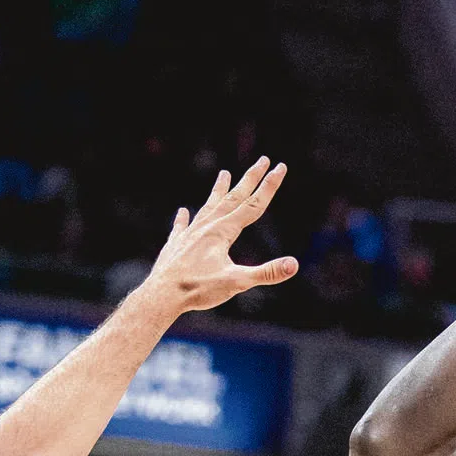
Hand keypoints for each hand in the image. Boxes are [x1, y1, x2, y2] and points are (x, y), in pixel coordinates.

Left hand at [143, 157, 298, 313]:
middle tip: (263, 159)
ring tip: (224, 174)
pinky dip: (184, 218)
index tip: (280, 167)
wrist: (162, 295)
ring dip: (219, 190)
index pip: (253, 205)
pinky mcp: (175, 246)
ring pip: (208, 207)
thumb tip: (293, 265)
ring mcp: (189, 234)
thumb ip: (266, 273)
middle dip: (250, 179)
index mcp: (223, 232)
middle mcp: (206, 226)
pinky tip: (183, 212)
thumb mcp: (236, 283)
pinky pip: (181, 227)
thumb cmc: (198, 289)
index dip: (269, 186)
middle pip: (233, 198)